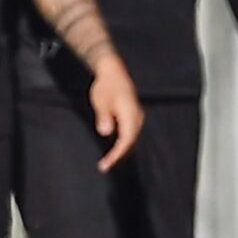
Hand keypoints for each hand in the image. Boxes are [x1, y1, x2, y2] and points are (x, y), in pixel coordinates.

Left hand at [90, 54, 144, 172]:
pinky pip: (130, 133)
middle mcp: (137, 117)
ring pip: (131, 138)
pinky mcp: (134, 115)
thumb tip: (106, 132)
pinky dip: (123, 142)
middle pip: (130, 142)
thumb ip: (104, 117)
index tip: (107, 164)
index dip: (117, 154)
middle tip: (105, 165)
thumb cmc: (106, 86)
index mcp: (130, 114)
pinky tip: (115, 147)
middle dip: (119, 155)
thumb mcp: (101, 102)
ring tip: (109, 160)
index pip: (126, 140)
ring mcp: (137, 116)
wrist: (113, 72)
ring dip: (121, 149)